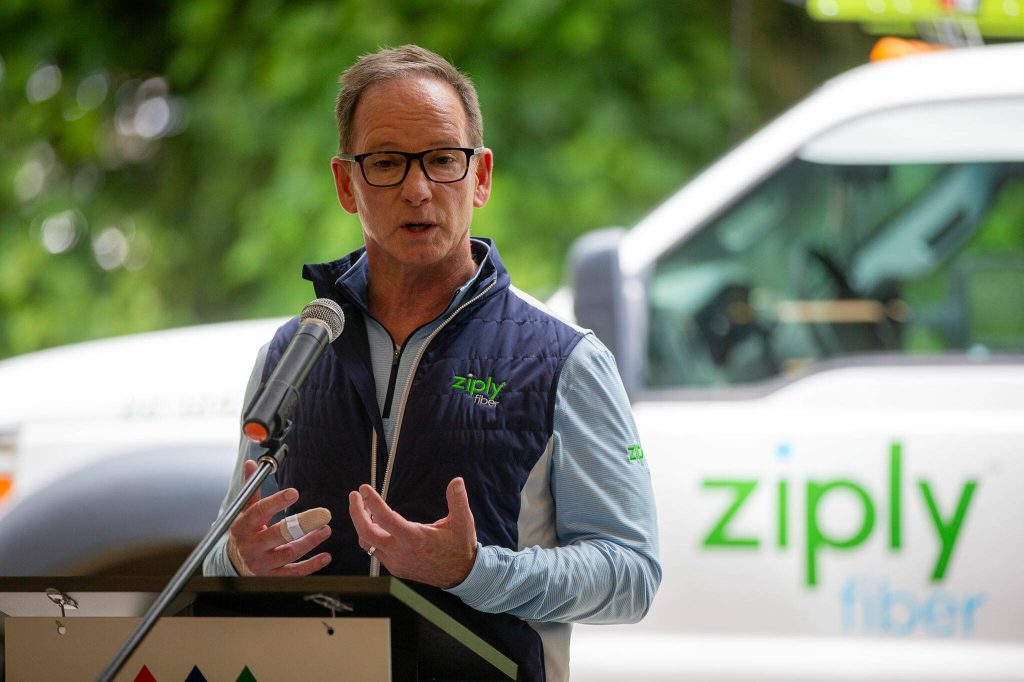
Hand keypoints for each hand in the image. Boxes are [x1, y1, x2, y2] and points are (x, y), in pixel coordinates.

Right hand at [226, 459, 331, 575]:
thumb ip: (251, 489)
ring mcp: (262, 563)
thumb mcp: (244, 511)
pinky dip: (311, 565)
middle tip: (323, 515)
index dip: (276, 501)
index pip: (259, 512)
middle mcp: (251, 546)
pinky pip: (294, 572)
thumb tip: (252, 463)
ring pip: (289, 553)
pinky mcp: (272, 577)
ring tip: (326, 530)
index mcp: (243, 527)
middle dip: (302, 525)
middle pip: (277, 534)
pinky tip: (326, 556)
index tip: (295, 492)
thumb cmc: (245, 532)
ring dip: (310, 541)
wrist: (234, 564)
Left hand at [348, 477, 477, 588]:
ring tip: (365, 507)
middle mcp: (401, 553)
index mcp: (416, 539)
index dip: (372, 502)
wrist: (460, 575)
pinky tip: (377, 524)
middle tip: (355, 496)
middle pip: (366, 534)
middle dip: (356, 513)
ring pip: (367, 544)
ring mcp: (396, 562)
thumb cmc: (460, 546)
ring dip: (362, 525)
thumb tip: (457, 481)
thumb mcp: (463, 522)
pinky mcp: (396, 568)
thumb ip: (458, 500)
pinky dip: (371, 536)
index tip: (364, 489)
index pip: (385, 519)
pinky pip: (375, 552)